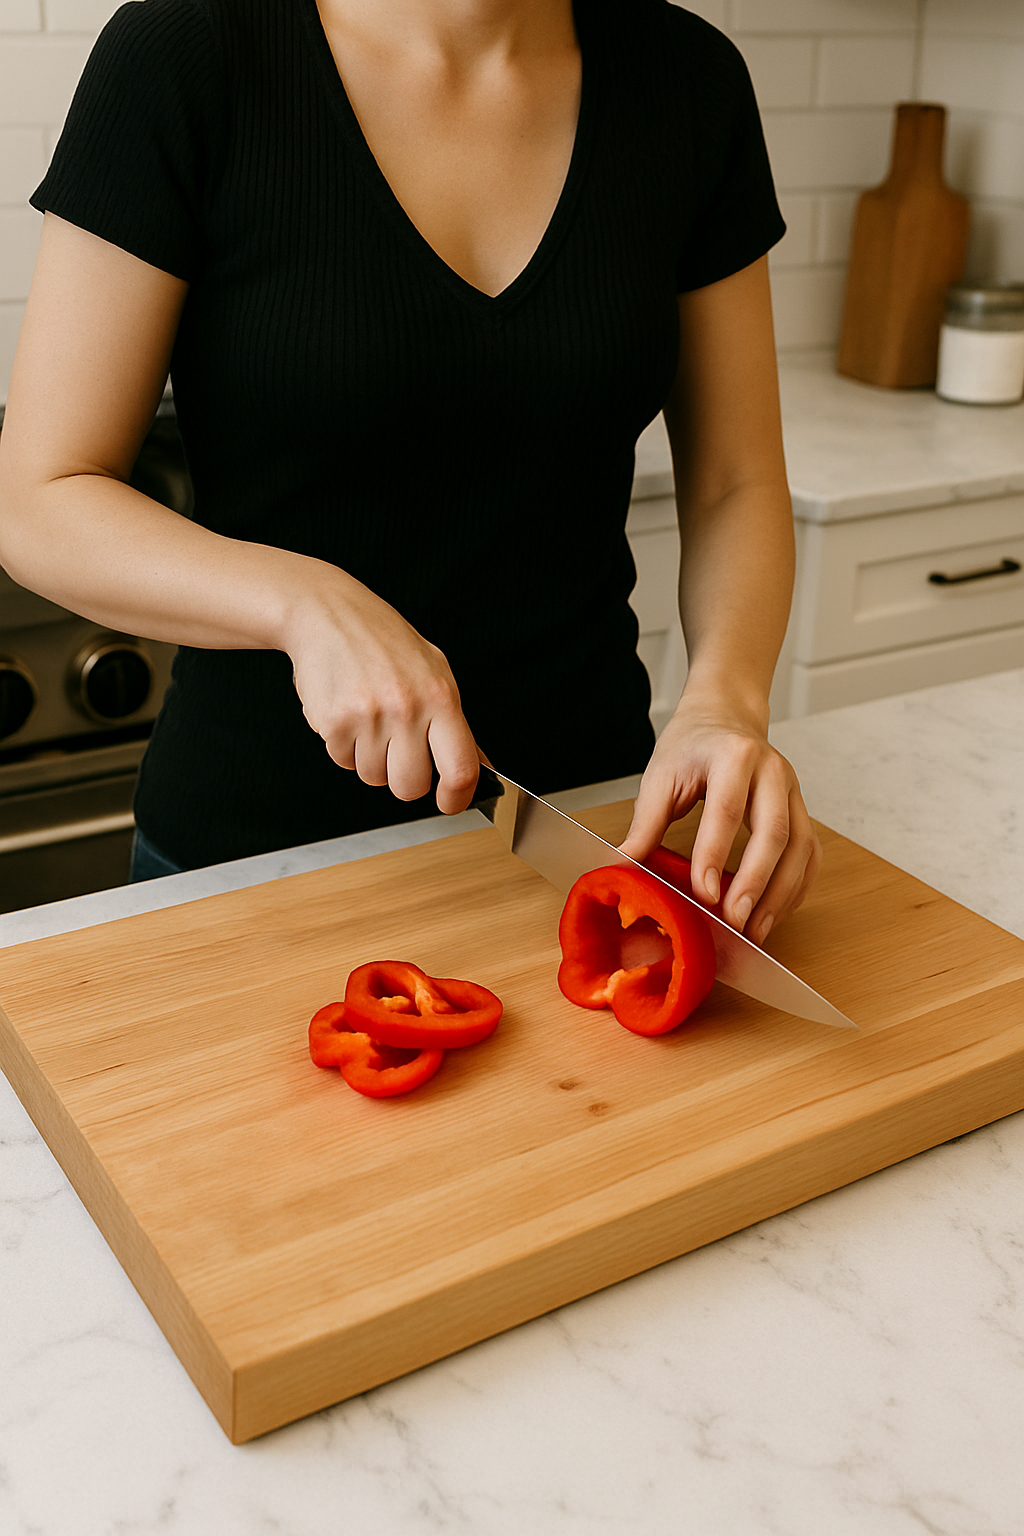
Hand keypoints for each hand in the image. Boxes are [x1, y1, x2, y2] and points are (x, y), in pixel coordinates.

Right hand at [283, 561, 480, 813]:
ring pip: (372, 777)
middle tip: (397, 751)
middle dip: (402, 778)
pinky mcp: (334, 722)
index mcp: (441, 697)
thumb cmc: (383, 641)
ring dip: (370, 758)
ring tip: (369, 718)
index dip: (457, 796)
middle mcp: (407, 709)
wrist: (328, 613)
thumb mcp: (434, 671)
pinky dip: (344, 745)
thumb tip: (478, 764)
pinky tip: (348, 712)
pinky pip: (343, 761)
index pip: (461, 767)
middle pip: (409, 786)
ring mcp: (369, 717)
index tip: (449, 802)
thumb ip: (456, 723)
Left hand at [617, 692, 820, 944]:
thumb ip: (645, 822)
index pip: (726, 810)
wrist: (725, 716)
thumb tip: (623, 866)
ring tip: (755, 930)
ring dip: (780, 895)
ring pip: (801, 848)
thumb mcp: (660, 775)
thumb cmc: (691, 746)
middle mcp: (772, 771)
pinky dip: (795, 889)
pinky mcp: (803, 810)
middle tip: (735, 921)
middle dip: (756, 883)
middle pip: (775, 832)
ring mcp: (794, 791)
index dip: (715, 854)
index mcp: (733, 755)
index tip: (704, 894)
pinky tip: (774, 912)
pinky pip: (810, 855)